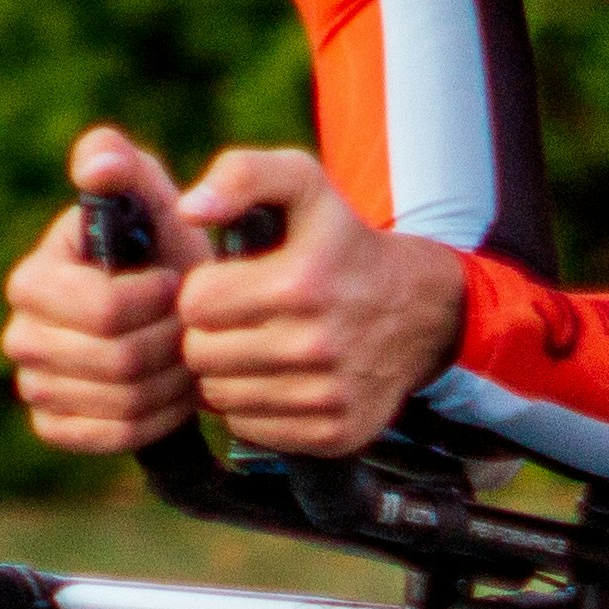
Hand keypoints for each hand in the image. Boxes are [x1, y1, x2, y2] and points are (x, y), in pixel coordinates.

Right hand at [1, 123, 204, 453]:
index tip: (179, 285)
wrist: (172, 320)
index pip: (103, 311)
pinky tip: (172, 392)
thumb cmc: (161, 253)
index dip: (157, 303)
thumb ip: (124, 167)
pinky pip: (114, 436)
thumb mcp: (151, 201)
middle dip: (171, 345)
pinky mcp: (53, 427)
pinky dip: (157, 419)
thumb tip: (97, 163)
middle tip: (193, 327)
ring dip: (172, 382)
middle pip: (117, 363)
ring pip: (122, 403)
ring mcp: (32, 386)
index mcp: (30, 280)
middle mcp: (19, 336)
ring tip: (190, 355)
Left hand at [174, 150, 467, 456]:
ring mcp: (328, 395)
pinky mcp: (334, 433)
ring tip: (257, 345)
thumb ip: (241, 175)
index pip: (194, 304)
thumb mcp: (303, 184)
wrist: (419, 308)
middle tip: (238, 318)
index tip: (228, 283)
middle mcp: (317, 344)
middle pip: (200, 355)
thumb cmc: (340, 242)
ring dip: (226, 372)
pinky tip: (277, 377)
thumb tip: (189, 210)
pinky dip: (252, 406)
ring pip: (219, 397)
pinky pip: (248, 428)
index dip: (202, 291)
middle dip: (208, 333)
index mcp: (301, 281)